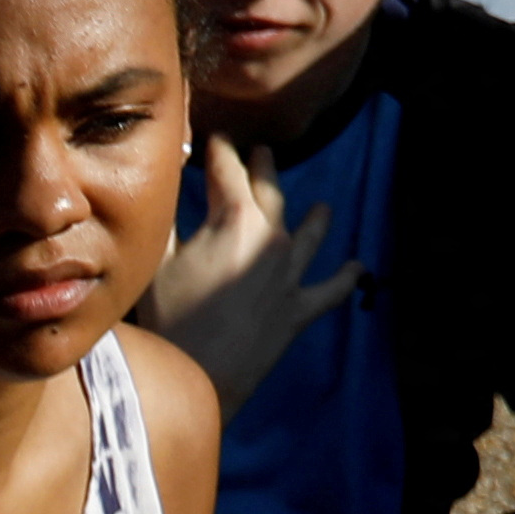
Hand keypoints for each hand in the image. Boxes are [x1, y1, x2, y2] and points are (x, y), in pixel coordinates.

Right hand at [146, 134, 363, 400]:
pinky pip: (332, 288)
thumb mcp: (157, 263)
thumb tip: (167, 190)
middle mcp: (271, 238)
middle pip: (270, 192)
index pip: (227, 173)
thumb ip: (169, 223)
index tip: (217, 138)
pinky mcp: (300, 308)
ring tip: (323, 206)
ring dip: (317, 216)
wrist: (199, 375)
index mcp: (234, 220)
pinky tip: (357, 266)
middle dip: (264, 168)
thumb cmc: (169, 320)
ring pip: (312, 232)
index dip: (220, 152)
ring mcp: (291, 273)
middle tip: (262, 152)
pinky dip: (345, 277)